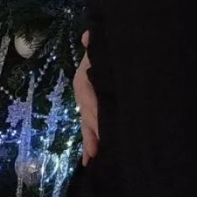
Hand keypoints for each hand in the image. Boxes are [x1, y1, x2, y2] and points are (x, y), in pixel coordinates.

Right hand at [74, 31, 99, 164]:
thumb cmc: (108, 45)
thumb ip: (95, 42)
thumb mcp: (102, 44)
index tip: (100, 126)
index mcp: (86, 74)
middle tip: (97, 151)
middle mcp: (84, 88)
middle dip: (91, 131)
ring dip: (88, 139)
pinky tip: (89, 159)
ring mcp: (88, 98)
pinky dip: (89, 140)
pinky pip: (89, 123)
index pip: (87, 95)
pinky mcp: (95, 106)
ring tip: (91, 159)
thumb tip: (87, 37)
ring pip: (86, 120)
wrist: (111, 43)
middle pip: (86, 111)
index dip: (93, 111)